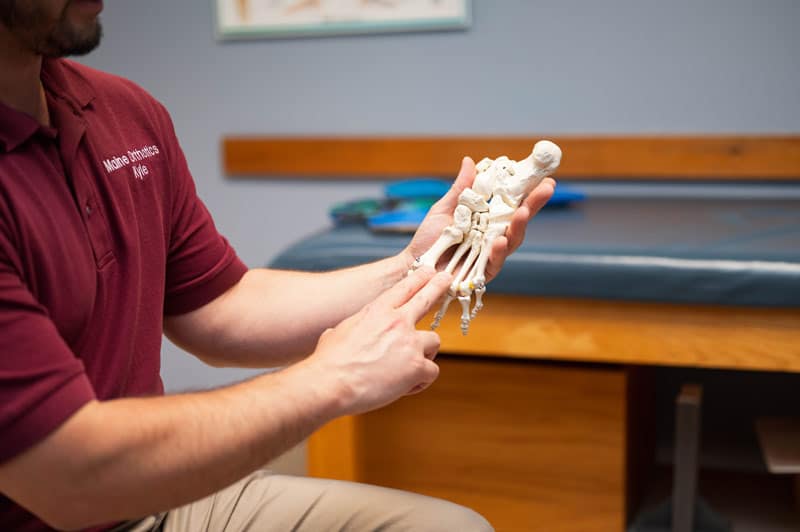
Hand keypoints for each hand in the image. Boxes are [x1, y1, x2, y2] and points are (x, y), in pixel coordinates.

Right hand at [304, 267, 451, 415]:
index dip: (419, 278)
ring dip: (425, 353)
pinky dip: (420, 382)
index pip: (404, 288)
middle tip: (446, 278)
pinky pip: (431, 372)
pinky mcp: (417, 366)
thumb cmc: (329, 361)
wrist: (331, 383)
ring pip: (434, 341)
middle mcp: (397, 322)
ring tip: (408, 367)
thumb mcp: (338, 332)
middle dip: (438, 286)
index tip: (429, 271)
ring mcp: (410, 343)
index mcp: (377, 311)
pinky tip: (404, 387)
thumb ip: (351, 329)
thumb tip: (337, 333)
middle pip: (426, 298)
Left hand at [402, 157, 555, 282]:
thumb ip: (460, 189)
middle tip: (546, 188)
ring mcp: (491, 254)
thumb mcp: (444, 208)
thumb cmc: (430, 238)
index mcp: (488, 219)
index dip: (529, 191)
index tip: (543, 176)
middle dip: (534, 204)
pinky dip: (498, 251)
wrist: (415, 265)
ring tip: (524, 211)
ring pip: (513, 240)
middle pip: (520, 219)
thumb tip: (470, 161)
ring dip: (520, 226)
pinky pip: (495, 261)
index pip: (513, 203)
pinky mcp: (483, 273)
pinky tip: (500, 241)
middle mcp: (494, 235)